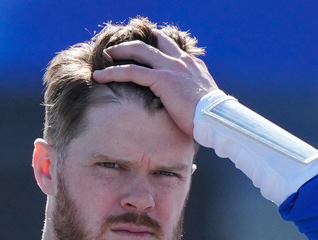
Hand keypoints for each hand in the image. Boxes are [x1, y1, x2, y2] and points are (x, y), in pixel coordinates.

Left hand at [92, 29, 219, 137]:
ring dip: (120, 52)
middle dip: (135, 42)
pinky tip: (100, 76)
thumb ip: (191, 98)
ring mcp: (172, 68)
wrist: (217, 120)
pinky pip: (132, 71)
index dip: (155, 46)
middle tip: (119, 48)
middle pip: (155, 41)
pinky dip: (113, 72)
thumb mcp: (202, 103)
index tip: (142, 50)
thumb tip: (185, 109)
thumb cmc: (211, 119)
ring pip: (140, 51)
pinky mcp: (162, 79)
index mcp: (193, 65)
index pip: (171, 48)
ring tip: (105, 56)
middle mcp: (182, 61)